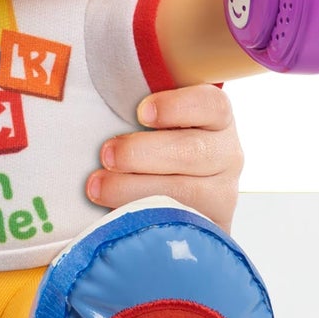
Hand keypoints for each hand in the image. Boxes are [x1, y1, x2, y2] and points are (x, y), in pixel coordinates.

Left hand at [88, 84, 242, 232]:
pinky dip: (148, 221)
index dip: (178, 107)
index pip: (212, 105)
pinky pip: (184, 227)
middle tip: (106, 155)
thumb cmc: (154, 141)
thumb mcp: (155, 119)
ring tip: (97, 187)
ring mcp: (222, 194)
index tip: (141, 113)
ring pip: (186, 193)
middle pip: (194, 152)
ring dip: (135, 189)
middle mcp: (226, 154)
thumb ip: (137, 107)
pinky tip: (119, 217)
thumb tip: (92, 89)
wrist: (174, 193)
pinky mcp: (212, 228)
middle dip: (143, 153)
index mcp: (216, 118)